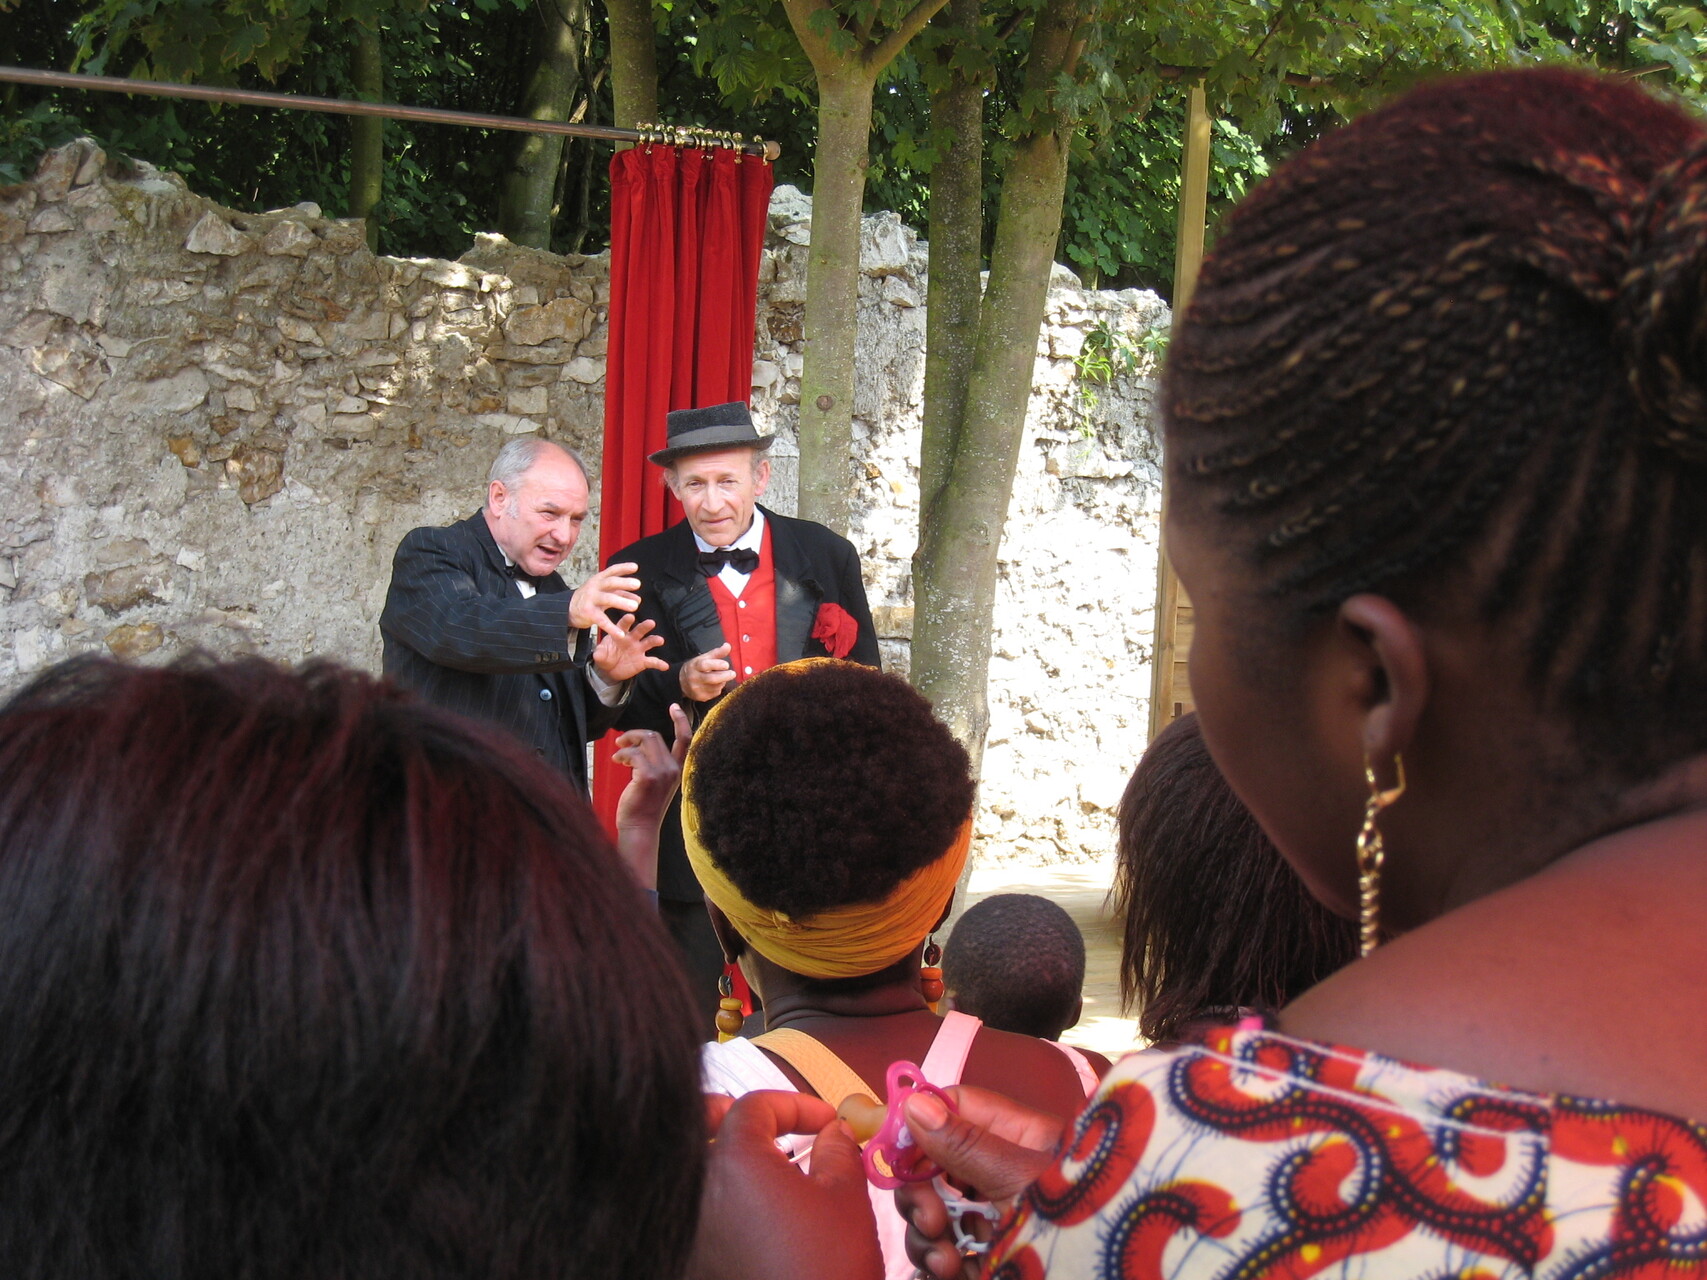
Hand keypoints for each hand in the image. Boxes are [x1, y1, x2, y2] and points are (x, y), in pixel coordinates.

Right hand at [568, 563, 642, 636]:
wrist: (568, 609)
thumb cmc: (590, 598)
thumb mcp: (604, 592)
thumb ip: (621, 594)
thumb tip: (638, 599)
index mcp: (599, 580)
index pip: (612, 571)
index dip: (623, 568)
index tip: (635, 567)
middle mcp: (594, 587)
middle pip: (610, 582)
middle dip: (623, 582)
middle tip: (637, 584)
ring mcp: (591, 599)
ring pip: (607, 599)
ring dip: (621, 602)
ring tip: (635, 606)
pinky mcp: (588, 613)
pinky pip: (602, 620)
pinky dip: (611, 627)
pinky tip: (620, 633)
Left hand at [592, 613, 668, 682]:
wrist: (610, 669)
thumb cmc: (606, 656)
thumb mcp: (600, 654)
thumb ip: (600, 653)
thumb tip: (598, 654)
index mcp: (621, 634)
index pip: (624, 625)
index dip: (627, 621)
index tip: (630, 617)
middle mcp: (632, 639)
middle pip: (640, 630)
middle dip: (645, 626)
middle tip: (651, 623)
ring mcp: (639, 649)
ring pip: (649, 642)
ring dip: (655, 640)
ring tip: (660, 640)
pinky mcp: (643, 661)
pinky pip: (652, 662)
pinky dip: (659, 664)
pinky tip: (665, 666)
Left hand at [612, 704, 692, 887]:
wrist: (639, 828)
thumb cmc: (643, 807)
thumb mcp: (655, 783)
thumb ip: (655, 764)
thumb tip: (640, 743)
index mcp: (678, 769)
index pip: (685, 740)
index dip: (681, 721)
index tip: (674, 706)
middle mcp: (673, 769)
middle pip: (655, 736)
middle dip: (635, 734)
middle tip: (621, 741)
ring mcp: (662, 772)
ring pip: (644, 740)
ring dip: (627, 742)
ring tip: (618, 753)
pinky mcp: (648, 776)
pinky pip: (633, 754)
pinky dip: (622, 754)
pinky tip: (616, 761)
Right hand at [680, 642, 736, 701]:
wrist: (682, 682)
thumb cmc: (696, 668)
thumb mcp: (704, 658)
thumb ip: (717, 652)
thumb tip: (728, 646)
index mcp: (694, 666)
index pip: (705, 665)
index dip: (717, 665)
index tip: (726, 665)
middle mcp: (694, 678)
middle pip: (711, 678)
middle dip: (724, 676)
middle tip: (733, 673)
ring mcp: (696, 689)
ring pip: (715, 686)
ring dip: (722, 682)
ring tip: (722, 677)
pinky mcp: (700, 697)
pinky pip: (715, 693)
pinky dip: (719, 688)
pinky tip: (716, 684)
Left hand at [688, 1091, 882, 1279]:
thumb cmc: (827, 1274)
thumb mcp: (846, 1199)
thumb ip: (838, 1149)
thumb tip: (833, 1132)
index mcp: (733, 1163)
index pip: (754, 1107)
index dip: (795, 1105)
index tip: (823, 1121)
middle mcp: (696, 1191)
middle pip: (696, 1128)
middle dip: (726, 1115)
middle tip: (764, 1123)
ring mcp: (686, 1229)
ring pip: (689, 1171)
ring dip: (718, 1156)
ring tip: (763, 1165)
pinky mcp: (692, 1260)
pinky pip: (690, 1213)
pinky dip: (712, 1200)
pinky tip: (749, 1209)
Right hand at [896, 1086, 1064, 1279]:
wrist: (1117, 1267)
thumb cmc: (1083, 1213)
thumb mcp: (1020, 1176)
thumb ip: (966, 1143)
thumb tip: (915, 1104)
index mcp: (1015, 1134)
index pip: (953, 1109)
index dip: (919, 1127)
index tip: (896, 1157)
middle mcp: (999, 1169)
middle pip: (933, 1167)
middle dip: (921, 1196)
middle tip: (933, 1223)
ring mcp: (994, 1214)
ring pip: (935, 1215)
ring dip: (929, 1238)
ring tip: (947, 1263)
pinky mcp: (991, 1254)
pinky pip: (948, 1252)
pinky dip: (942, 1265)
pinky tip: (954, 1275)